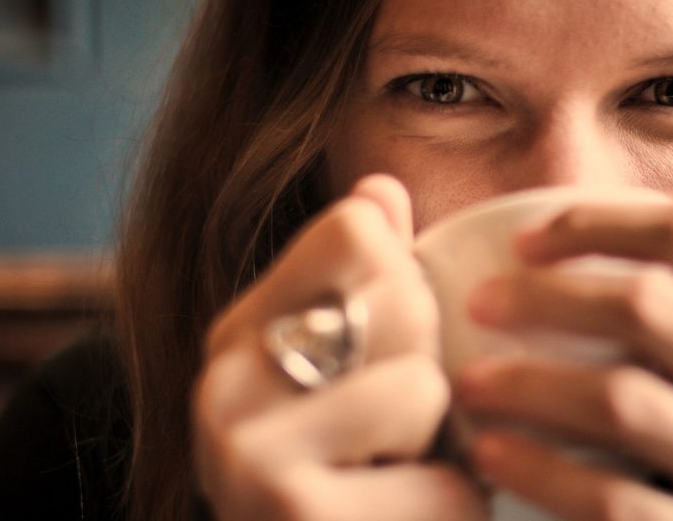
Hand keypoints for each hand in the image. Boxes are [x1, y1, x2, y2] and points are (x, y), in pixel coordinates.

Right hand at [193, 175, 486, 520]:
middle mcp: (222, 380)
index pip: (358, 229)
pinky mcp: (294, 518)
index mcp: (240, 329)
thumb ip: (361, 280)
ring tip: (397, 479)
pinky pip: (442, 483)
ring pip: (423, 387)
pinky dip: (450, 511)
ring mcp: (247, 455)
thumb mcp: (348, 373)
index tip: (391, 347)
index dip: (409, 284)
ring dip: (444, 445)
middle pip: (401, 299)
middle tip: (396, 431)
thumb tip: (383, 185)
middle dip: (431, 368)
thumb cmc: (352, 476)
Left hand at [457, 197, 672, 519]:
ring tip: (469, 383)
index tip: (524, 241)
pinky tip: (492, 454)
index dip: (597, 222)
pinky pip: (617, 502)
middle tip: (479, 304)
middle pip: (650, 309)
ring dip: (529, 385)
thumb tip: (639, 205)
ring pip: (626, 403)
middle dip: (546, 298)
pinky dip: (543, 473)